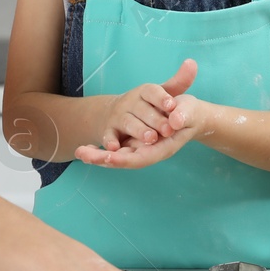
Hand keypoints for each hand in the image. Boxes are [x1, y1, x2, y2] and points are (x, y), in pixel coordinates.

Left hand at [75, 121, 196, 167]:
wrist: (189, 116)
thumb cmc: (189, 114)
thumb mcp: (190, 111)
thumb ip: (183, 114)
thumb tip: (175, 121)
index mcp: (163, 148)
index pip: (142, 157)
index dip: (125, 158)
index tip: (109, 157)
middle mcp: (150, 150)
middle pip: (125, 159)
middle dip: (104, 158)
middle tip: (84, 154)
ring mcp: (140, 148)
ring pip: (117, 156)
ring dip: (98, 156)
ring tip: (80, 152)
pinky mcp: (134, 142)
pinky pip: (116, 149)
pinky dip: (101, 150)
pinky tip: (85, 147)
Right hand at [94, 59, 197, 152]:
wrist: (113, 114)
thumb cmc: (146, 104)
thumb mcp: (162, 93)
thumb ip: (178, 82)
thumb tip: (192, 62)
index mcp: (144, 92)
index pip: (152, 91)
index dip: (161, 98)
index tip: (172, 104)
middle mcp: (130, 102)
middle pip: (142, 109)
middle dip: (155, 119)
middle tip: (169, 129)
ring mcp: (118, 116)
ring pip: (128, 122)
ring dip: (138, 130)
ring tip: (151, 138)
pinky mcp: (108, 130)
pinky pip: (108, 135)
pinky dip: (110, 140)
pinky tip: (116, 147)